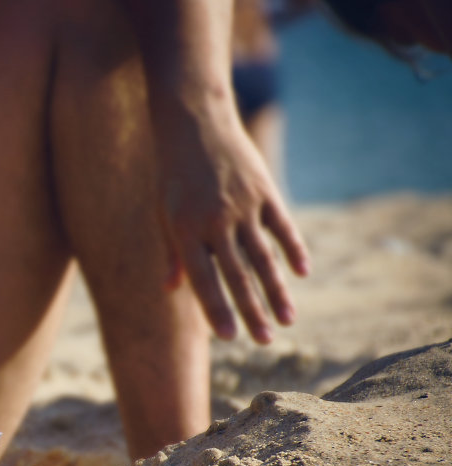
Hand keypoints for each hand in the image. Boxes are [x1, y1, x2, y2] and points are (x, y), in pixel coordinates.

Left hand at [157, 107, 309, 343]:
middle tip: (264, 343)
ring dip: (277, 291)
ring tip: (287, 320)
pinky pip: (282, 227)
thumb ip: (172, 253)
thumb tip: (172, 290)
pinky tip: (301, 274)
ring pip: (263, 258)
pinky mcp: (264, 191)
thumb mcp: (163, 213)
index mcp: (184, 231)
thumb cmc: (173, 175)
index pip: (203, 280)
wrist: (194, 122)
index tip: (229, 338)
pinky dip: (293, 250)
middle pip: (237, 276)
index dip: (216, 310)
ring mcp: (243, 207)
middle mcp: (214, 222)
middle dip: (251, 312)